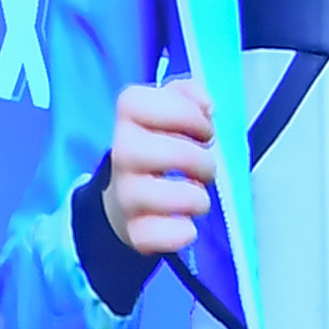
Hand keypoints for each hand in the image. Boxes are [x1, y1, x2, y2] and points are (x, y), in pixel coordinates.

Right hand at [103, 77, 219, 254]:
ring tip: (196, 196)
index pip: (144, 102)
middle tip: (203, 167)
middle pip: (174, 153)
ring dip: (198, 199)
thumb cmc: (158, 146)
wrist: (126, 197)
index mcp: (128, 118)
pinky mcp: (135, 232)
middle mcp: (121, 154)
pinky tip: (185, 224)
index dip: (186, 113)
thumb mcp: (168, 109)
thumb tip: (206, 105)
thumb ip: (187, 93)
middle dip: (203, 161)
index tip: (202, 130)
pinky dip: (183, 232)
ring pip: (172, 197)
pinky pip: (166, 235)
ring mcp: (126, 195)